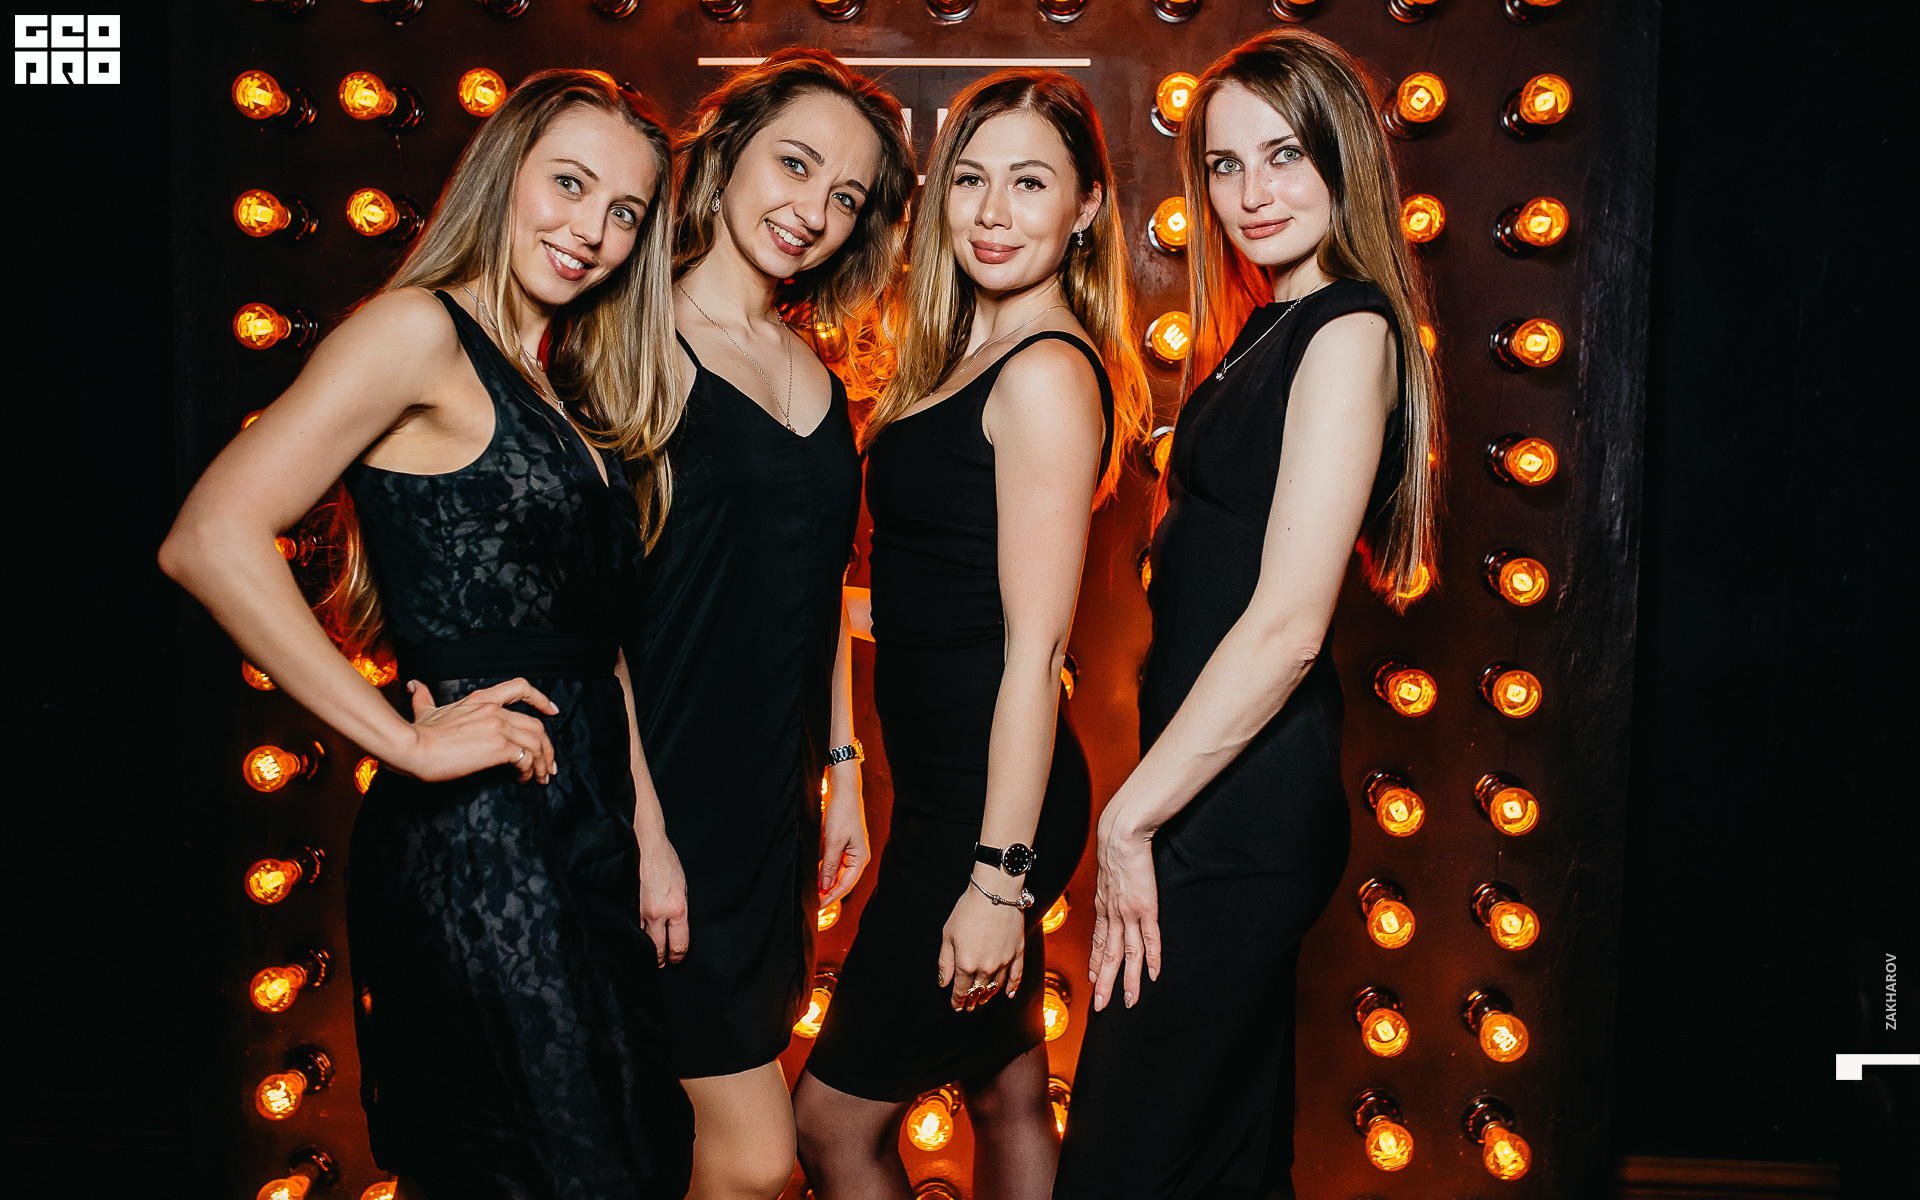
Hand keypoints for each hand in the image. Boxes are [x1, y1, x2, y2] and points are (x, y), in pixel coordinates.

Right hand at [395, 677, 557, 783]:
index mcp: (481, 699)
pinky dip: (530, 770)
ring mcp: (499, 727)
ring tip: (540, 777)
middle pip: (536, 726)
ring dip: (542, 762)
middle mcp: (494, 710)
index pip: (520, 688)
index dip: (540, 699)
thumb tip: (416, 686)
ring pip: (537, 742)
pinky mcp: (499, 747)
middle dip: (547, 747)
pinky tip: (523, 779)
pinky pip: (527, 758)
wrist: (413, 748)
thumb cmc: (418, 734)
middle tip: (547, 765)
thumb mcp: (425, 710)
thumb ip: (424, 697)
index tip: (552, 711)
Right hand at [637, 835, 689, 965]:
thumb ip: (681, 913)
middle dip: (662, 961)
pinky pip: (636, 929)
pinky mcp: (632, 908)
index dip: (679, 957)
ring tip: (652, 958)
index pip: (679, 944)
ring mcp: (643, 912)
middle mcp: (660, 914)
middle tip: (663, 966)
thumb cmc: (670, 866)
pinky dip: (639, 938)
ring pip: (645, 942)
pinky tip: (640, 942)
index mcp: (678, 910)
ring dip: (649, 951)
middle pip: (659, 950)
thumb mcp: (684, 890)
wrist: (649, 850)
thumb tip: (678, 931)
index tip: (678, 961)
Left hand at [819, 760, 868, 903]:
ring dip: (827, 883)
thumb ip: (830, 866)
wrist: (843, 792)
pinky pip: (835, 864)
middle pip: (843, 881)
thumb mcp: (833, 842)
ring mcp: (850, 851)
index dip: (832, 897)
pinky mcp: (843, 845)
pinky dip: (826, 871)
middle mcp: (857, 857)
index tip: (819, 906)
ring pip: (838, 873)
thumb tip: (826, 886)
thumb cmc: (842, 814)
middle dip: (829, 892)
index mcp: (860, 858)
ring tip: (814, 893)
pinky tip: (817, 877)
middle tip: (814, 903)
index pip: (846, 885)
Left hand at [938, 868, 1027, 1011]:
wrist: (994, 892)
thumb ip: (945, 962)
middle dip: (972, 999)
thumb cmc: (968, 910)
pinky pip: (1016, 976)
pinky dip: (1012, 987)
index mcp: (966, 964)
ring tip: (982, 999)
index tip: (956, 1006)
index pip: (961, 990)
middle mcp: (986, 967)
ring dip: (988, 995)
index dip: (958, 1000)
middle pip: (978, 990)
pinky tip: (1008, 994)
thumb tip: (943, 983)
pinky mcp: (1017, 953)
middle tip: (968, 1006)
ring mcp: (1004, 961)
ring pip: (996, 986)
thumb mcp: (948, 935)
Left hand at [1090, 802, 1160, 1010]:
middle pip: (1109, 955)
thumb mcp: (1106, 873)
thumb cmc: (1114, 847)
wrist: (1120, 835)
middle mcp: (1113, 914)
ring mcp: (1129, 913)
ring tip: (1129, 1000)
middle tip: (1101, 1005)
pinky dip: (1152, 958)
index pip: (1099, 942)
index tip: (1094, 979)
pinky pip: (1149, 938)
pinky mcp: (1146, 907)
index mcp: (1103, 906)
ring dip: (1127, 979)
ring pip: (1127, 954)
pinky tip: (1152, 975)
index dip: (1097, 963)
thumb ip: (1110, 887)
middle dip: (1105, 982)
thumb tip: (1113, 890)